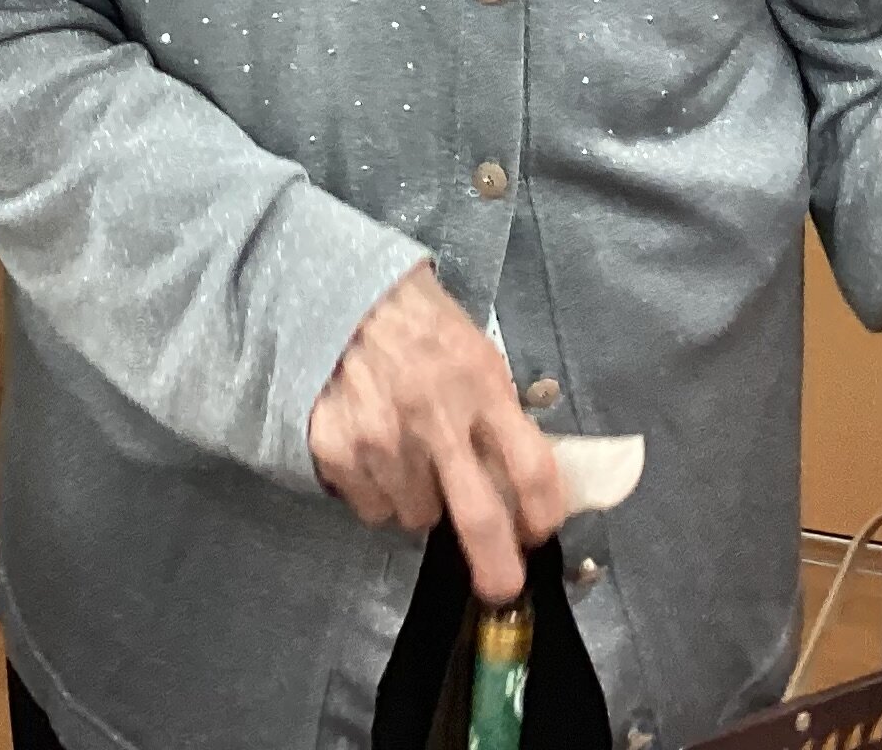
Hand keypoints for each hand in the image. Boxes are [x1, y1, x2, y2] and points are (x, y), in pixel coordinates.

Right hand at [308, 264, 565, 600]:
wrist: (337, 295)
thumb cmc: (418, 323)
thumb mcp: (476, 351)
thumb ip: (501, 411)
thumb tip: (524, 479)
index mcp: (481, 385)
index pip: (531, 469)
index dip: (544, 512)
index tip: (540, 530)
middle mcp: (434, 419)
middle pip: (480, 519)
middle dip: (497, 565)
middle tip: (501, 587)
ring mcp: (382, 442)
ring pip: (417, 517)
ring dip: (423, 502)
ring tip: (412, 458)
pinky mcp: (337, 453)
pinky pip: (372, 508)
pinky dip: (380, 494)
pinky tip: (377, 454)